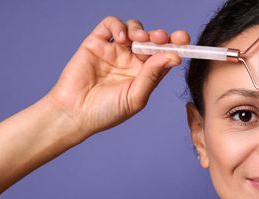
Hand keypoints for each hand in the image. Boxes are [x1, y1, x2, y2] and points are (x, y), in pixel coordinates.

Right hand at [46, 16, 189, 138]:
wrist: (75, 113)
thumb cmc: (106, 112)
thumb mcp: (135, 97)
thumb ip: (152, 76)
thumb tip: (173, 56)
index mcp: (146, 74)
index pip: (165, 55)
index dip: (175, 46)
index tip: (183, 40)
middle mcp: (132, 60)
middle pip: (152, 40)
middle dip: (161, 36)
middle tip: (163, 38)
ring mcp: (115, 51)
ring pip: (134, 29)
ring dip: (140, 30)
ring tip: (139, 39)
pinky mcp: (96, 43)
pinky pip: (110, 25)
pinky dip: (118, 25)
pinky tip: (121, 38)